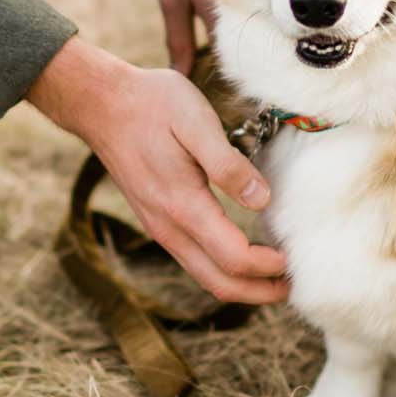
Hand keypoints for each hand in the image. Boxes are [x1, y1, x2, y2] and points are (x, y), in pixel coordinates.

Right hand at [29, 37, 288, 304]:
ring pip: (205, 275)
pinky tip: (242, 255)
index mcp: (182, 206)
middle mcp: (168, 226)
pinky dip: (223, 269)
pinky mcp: (156, 219)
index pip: (234, 258)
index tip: (294, 257)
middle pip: (219, 283)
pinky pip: (193, 260)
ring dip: (243, 285)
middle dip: (260, 292)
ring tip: (276, 276)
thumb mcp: (196, 121)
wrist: (100, 104)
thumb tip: (260, 199)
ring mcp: (159, 226)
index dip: (268, 267)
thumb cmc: (151, 106)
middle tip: (295, 285)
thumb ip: (228, 164)